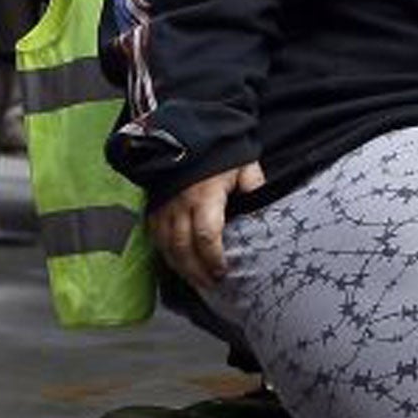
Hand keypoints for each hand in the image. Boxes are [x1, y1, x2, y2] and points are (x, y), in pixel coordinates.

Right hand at [148, 161, 265, 292]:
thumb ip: (254, 188)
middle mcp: (180, 205)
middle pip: (184, 247)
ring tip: (197, 281)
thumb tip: (264, 210)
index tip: (223, 271)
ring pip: (167, 246)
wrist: (188, 131)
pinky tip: (179, 265)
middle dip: (197, 271)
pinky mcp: (153, 207)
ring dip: (181, 268)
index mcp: (205, 195)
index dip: (214, 258)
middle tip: (212, 285)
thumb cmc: (221, 150)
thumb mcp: (245, 165)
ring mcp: (164, 207)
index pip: (207, 235)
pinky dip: (167, 255)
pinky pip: (156, 238)